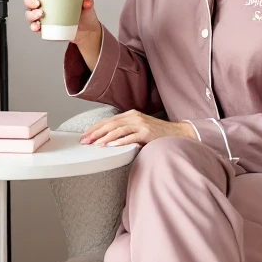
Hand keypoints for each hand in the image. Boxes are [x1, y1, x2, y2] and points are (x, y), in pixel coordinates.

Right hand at [24, 0, 101, 46]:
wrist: (87, 31)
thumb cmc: (84, 14)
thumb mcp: (87, 7)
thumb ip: (88, 3)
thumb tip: (87, 1)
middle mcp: (44, 5)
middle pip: (29, 1)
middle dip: (30, 1)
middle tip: (38, 4)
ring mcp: (43, 17)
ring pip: (30, 14)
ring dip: (31, 14)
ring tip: (40, 15)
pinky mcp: (45, 28)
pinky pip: (35, 27)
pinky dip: (34, 27)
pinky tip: (37, 27)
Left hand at [80, 110, 196, 146]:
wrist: (176, 133)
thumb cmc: (156, 134)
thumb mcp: (138, 128)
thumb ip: (125, 131)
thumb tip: (106, 139)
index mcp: (130, 115)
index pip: (108, 120)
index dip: (95, 128)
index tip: (85, 135)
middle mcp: (134, 117)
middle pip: (110, 124)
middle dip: (96, 132)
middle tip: (85, 141)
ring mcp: (141, 124)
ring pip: (118, 129)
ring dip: (105, 137)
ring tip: (95, 144)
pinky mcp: (147, 132)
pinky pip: (130, 137)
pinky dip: (119, 141)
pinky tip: (111, 146)